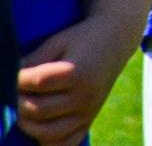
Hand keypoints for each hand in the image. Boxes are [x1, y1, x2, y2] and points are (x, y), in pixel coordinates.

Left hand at [16, 18, 133, 145]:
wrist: (116, 40)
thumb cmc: (82, 38)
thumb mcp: (58, 41)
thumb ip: (35, 60)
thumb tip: (12, 82)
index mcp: (78, 72)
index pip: (36, 82)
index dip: (18, 79)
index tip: (16, 72)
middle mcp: (85, 96)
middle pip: (38, 110)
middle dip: (19, 101)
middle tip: (18, 91)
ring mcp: (88, 111)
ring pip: (48, 132)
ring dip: (28, 123)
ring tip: (26, 107)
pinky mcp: (89, 119)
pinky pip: (66, 143)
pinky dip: (49, 141)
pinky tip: (40, 126)